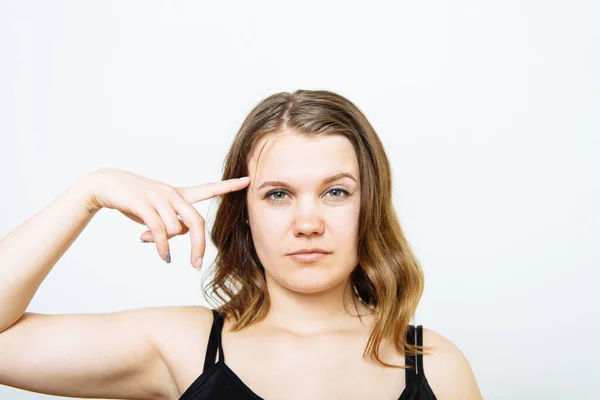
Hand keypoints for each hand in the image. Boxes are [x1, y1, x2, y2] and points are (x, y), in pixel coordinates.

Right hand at [84, 167, 249, 268]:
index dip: (228, 186)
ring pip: (176, 229)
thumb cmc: (135, 200)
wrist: (106, 184)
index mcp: (179, 194)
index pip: (209, 188)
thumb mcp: (156, 213)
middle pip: (196, 221)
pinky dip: (162, 247)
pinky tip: (163, 256)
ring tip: (149, 240)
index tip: (247, 180)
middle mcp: (173, 194)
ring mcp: (159, 198)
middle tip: (197, 265)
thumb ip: (169, 225)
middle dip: (199, 245)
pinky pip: (160, 230)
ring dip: (165, 243)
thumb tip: (173, 241)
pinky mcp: (144, 204)